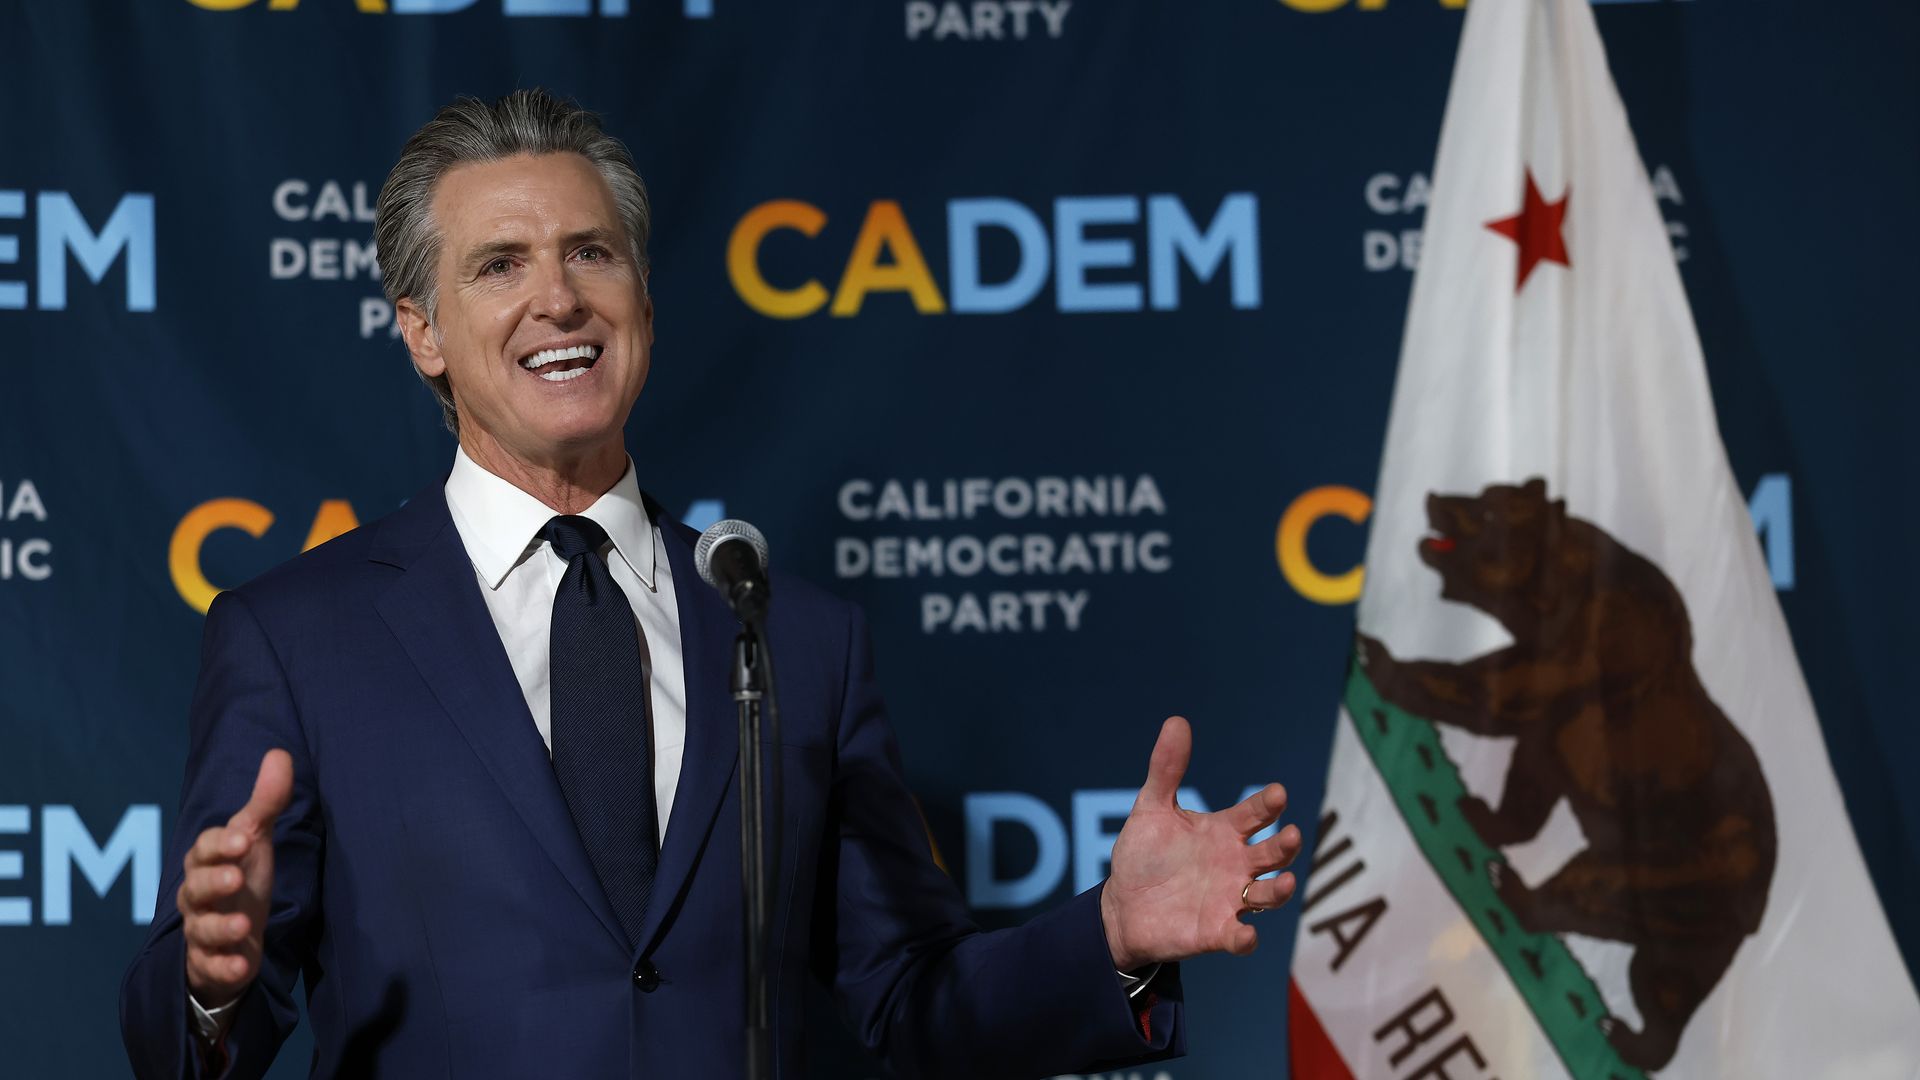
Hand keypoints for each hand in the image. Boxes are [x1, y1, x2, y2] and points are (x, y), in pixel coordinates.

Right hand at [178, 749, 292, 1007]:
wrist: (233, 937)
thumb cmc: (241, 878)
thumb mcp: (256, 841)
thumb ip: (265, 802)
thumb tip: (279, 753)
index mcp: (207, 861)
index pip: (205, 848)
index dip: (221, 844)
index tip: (244, 840)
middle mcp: (198, 895)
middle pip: (197, 887)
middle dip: (214, 882)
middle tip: (237, 879)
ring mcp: (201, 929)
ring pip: (200, 929)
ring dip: (220, 928)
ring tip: (243, 928)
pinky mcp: (208, 962)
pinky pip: (209, 967)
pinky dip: (223, 968)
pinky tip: (241, 967)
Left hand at [1100, 717, 1301, 971]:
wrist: (1122, 905)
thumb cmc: (1144, 855)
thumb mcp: (1151, 809)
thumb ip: (1166, 769)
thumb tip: (1176, 720)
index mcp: (1224, 831)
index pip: (1255, 814)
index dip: (1267, 805)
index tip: (1277, 794)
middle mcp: (1236, 864)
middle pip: (1272, 854)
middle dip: (1284, 846)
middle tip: (1289, 835)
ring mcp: (1230, 899)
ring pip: (1268, 895)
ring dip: (1279, 890)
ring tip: (1284, 883)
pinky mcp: (1216, 932)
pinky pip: (1239, 937)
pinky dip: (1245, 938)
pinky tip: (1244, 935)